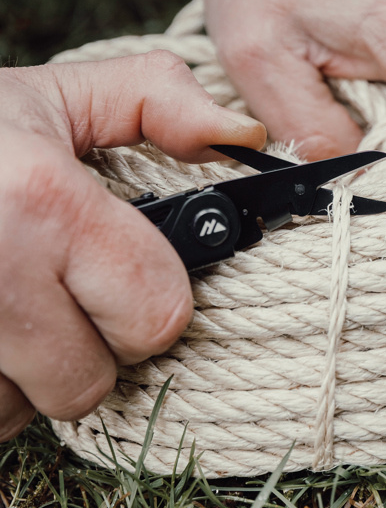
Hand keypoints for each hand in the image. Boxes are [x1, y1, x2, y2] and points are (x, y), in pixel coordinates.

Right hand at [0, 51, 264, 440]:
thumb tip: (242, 136)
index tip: (125, 271)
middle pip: (93, 382)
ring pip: (27, 412)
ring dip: (30, 373)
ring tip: (12, 304)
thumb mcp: (56, 95)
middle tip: (62, 290)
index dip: (152, 297)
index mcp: (46, 206)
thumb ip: (156, 100)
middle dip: (90, 343)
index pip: (157, 313)